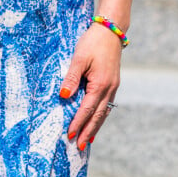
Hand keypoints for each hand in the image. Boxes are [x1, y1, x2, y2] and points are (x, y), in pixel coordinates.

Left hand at [59, 23, 121, 149]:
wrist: (111, 29)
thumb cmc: (93, 42)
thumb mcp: (79, 58)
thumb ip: (71, 78)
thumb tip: (64, 97)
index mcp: (100, 84)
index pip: (87, 109)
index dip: (78, 123)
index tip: (69, 135)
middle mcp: (109, 88)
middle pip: (98, 116)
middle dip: (88, 131)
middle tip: (79, 146)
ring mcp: (113, 86)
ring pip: (104, 112)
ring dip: (95, 126)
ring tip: (87, 139)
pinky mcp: (113, 82)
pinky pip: (107, 104)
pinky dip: (100, 115)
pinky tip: (96, 119)